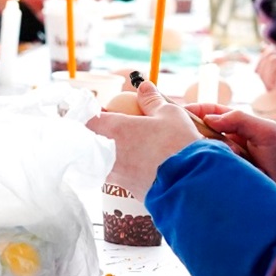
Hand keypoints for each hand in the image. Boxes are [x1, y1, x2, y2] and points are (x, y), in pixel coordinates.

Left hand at [85, 81, 199, 198]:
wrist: (189, 183)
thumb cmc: (177, 145)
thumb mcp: (169, 114)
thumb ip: (151, 100)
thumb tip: (144, 87)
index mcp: (114, 129)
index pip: (86, 118)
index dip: (89, 113)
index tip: (100, 110)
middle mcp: (108, 153)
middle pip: (89, 141)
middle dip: (97, 133)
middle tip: (113, 127)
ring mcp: (115, 174)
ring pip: (101, 159)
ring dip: (108, 151)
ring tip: (127, 145)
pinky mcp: (126, 189)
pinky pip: (116, 174)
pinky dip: (121, 167)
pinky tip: (137, 162)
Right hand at [189, 103, 275, 200]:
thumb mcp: (267, 131)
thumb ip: (240, 120)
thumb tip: (209, 118)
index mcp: (236, 126)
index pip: (209, 113)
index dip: (193, 111)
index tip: (177, 113)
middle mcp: (226, 143)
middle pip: (199, 134)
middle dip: (189, 135)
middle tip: (181, 139)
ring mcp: (224, 161)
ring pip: (201, 154)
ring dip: (198, 154)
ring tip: (195, 157)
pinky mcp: (223, 179)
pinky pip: (207, 172)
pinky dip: (201, 171)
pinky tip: (196, 172)